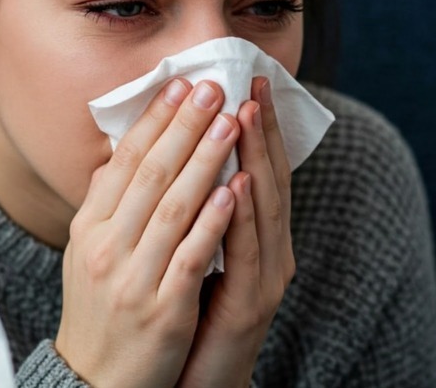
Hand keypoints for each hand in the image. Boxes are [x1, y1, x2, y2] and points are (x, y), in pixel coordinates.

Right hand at [54, 79, 240, 387]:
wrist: (96, 383)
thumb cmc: (100, 309)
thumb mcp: (88, 251)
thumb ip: (106, 202)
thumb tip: (117, 149)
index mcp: (89, 227)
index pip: (124, 161)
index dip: (154, 120)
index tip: (180, 84)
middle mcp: (106, 247)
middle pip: (150, 174)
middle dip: (184, 126)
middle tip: (212, 87)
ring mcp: (133, 278)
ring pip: (173, 207)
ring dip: (205, 160)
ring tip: (231, 123)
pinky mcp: (162, 309)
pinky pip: (190, 257)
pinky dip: (212, 221)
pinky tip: (233, 190)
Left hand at [178, 77, 294, 387]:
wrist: (194, 380)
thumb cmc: (190, 308)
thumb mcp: (192, 248)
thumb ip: (191, 205)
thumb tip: (166, 154)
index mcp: (253, 233)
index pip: (256, 167)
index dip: (255, 124)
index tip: (243, 79)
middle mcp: (268, 248)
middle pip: (268, 178)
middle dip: (261, 129)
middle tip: (252, 82)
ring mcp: (264, 276)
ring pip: (263, 207)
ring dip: (256, 159)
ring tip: (246, 115)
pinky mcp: (251, 305)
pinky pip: (246, 253)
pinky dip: (242, 217)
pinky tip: (237, 185)